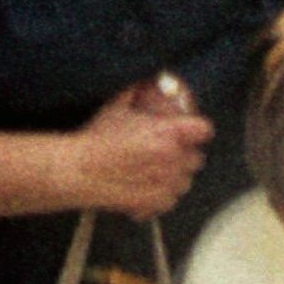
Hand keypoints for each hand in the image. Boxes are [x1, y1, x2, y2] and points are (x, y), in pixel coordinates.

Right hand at [70, 81, 211, 219]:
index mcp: (169, 133)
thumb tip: (145, 78)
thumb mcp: (117, 106)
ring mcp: (165, 185)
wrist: (79, 171)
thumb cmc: (97, 138)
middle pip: (196, 158)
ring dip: (176, 176)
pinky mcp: (154, 205)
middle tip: (168, 150)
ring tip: (159, 170)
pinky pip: (171, 201)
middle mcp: (172, 160)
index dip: (197, 129)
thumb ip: (135, 91)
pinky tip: (149, 187)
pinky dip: (163, 195)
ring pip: (186, 182)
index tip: (191, 130)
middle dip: (185, 153)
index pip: (204, 130)